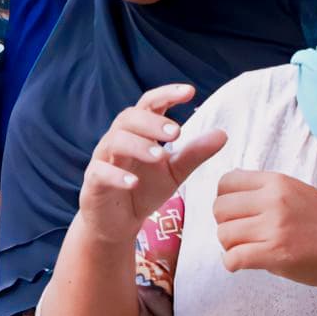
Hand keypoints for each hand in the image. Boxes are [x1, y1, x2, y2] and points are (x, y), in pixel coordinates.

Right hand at [80, 84, 224, 245]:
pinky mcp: (93, 183)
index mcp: (138, 132)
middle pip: (129, 117)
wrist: (118, 223)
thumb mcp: (175, 172)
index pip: (149, 104)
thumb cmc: (144, 190)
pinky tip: (134, 183)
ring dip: (138, 145)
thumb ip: (195, 153)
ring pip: (114, 141)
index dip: (167, 94)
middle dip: (152, 122)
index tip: (189, 91)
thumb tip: (223, 134)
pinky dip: (116, 175)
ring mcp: (103, 160)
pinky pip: (100, 172)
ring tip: (160, 155)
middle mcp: (117, 140)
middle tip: (176, 132)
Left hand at [210, 169, 316, 287]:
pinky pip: (233, 257)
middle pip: (219, 209)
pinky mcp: (276, 253)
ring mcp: (274, 226)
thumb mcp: (296, 191)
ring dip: (230, 246)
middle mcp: (273, 200)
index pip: (226, 182)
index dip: (225, 200)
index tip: (237, 214)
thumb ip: (265, 192)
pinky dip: (232, 263)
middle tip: (241, 236)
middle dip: (225, 224)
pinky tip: (242, 264)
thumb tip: (229, 196)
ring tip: (247, 250)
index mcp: (276, 182)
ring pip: (224, 234)